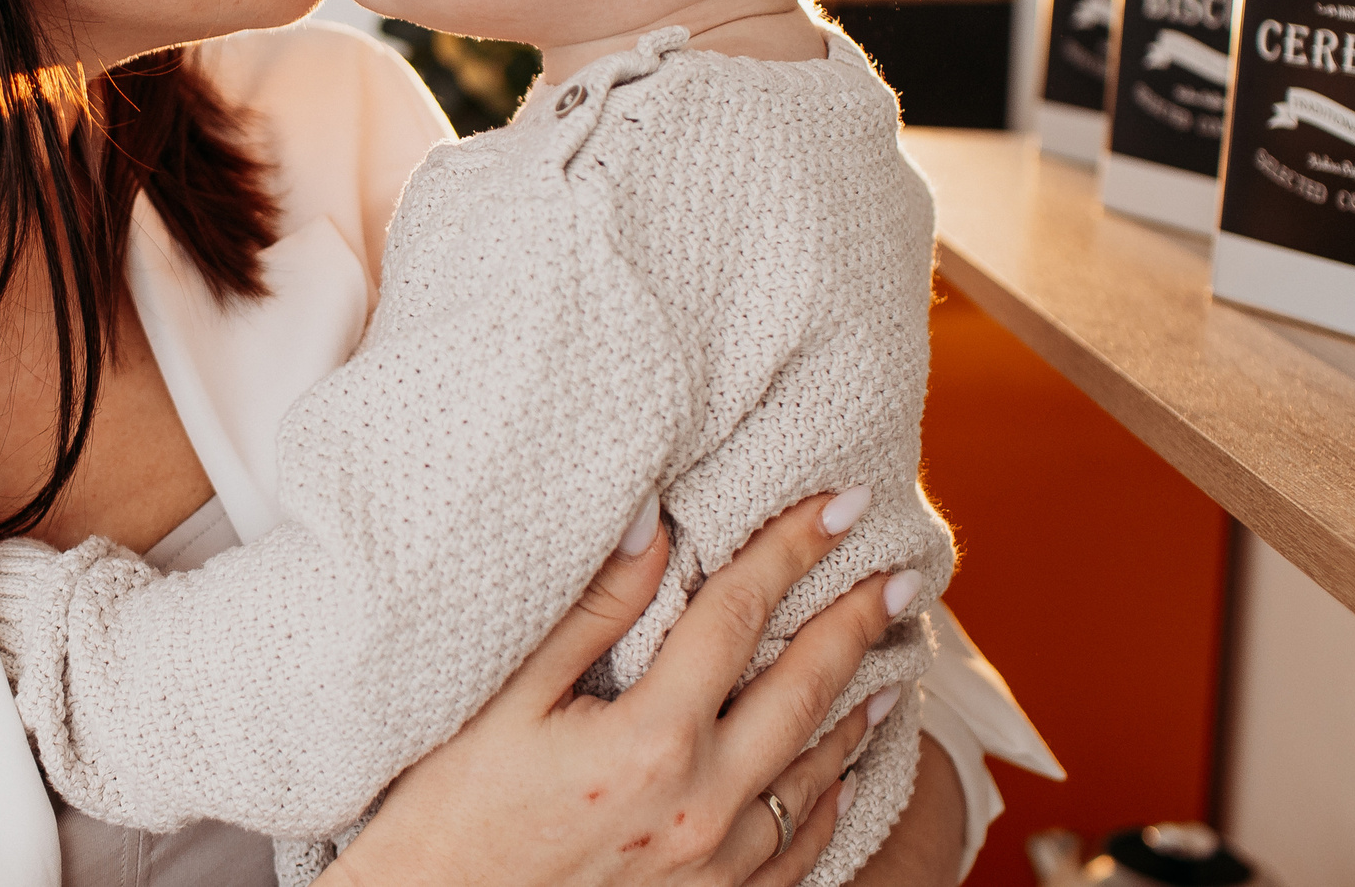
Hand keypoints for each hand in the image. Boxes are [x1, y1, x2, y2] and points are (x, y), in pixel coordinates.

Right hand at [327, 492, 906, 886]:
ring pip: (813, 775)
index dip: (791, 551)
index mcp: (651, 740)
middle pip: (803, 692)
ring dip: (857, 709)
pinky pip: (796, 849)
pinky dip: (829, 798)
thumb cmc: (450, 811)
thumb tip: (651, 523)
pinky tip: (842, 769)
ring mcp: (713, 866)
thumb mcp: (502, 698)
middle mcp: (700, 805)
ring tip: (893, 662)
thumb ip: (587, 612)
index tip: (839, 504)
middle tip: (903, 575)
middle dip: (858, 624)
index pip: (739, 618)